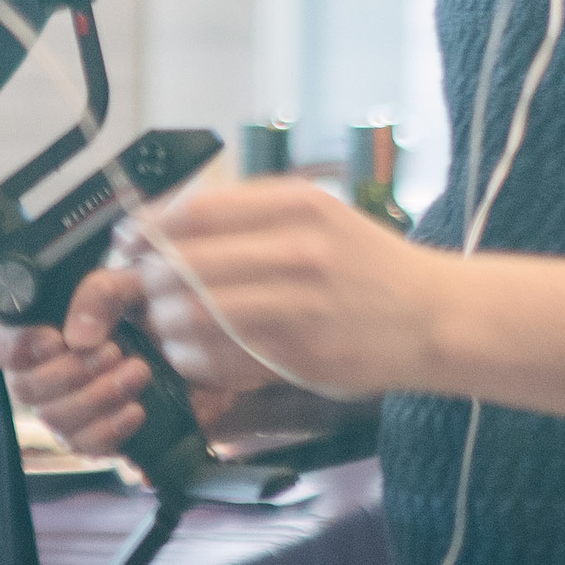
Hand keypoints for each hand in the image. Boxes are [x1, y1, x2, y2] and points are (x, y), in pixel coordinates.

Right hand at [0, 264, 244, 457]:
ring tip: (137, 373)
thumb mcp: (134, 282)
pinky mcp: (99, 437)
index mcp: (45, 331)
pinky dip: (111, 428)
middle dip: (69, 373)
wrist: (212, 347)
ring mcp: (70, 410)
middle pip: (25, 389)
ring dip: (96, 397)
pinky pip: (87, 446)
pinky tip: (137, 408)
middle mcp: (48, 374)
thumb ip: (99, 293)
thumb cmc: (164, 307)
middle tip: (112, 351)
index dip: (13, 347)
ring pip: (56, 420)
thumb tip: (76, 337)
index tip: (53, 340)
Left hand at [126, 179, 430, 402]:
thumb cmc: (366, 262)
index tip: (128, 243)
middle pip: (185, 265)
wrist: (436, 315)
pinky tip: (193, 353)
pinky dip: (192, 358)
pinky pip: (222, 359)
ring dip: (165, 325)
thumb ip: (247, 214)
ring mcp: (301, 307)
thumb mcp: (317, 212)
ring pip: (195, 316)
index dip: (147, 230)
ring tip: (165, 324)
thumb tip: (164, 222)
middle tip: (143, 291)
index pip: (193, 213)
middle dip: (149, 283)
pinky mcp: (301, 357)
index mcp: (296, 204)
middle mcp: (298, 250)